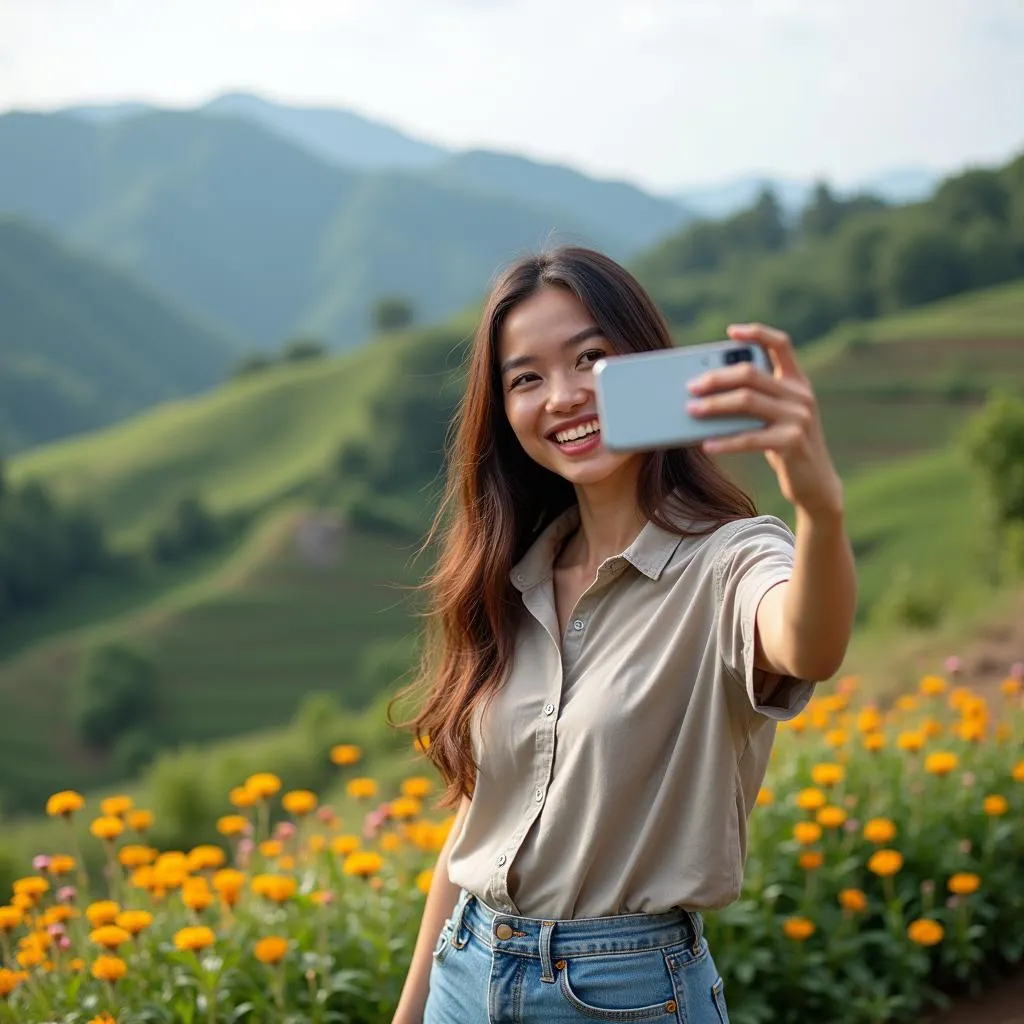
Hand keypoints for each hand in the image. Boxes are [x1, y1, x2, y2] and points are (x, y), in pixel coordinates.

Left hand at [685, 323, 843, 518]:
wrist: (815, 483)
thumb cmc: (784, 445)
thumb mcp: (775, 417)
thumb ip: (755, 399)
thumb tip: (707, 391)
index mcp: (797, 382)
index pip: (782, 344)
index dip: (757, 333)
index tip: (731, 331)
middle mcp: (801, 395)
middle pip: (751, 374)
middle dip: (716, 378)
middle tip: (690, 386)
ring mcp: (799, 418)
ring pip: (746, 402)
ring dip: (714, 405)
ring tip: (691, 410)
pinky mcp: (792, 442)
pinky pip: (749, 438)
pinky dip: (725, 441)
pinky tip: (706, 444)